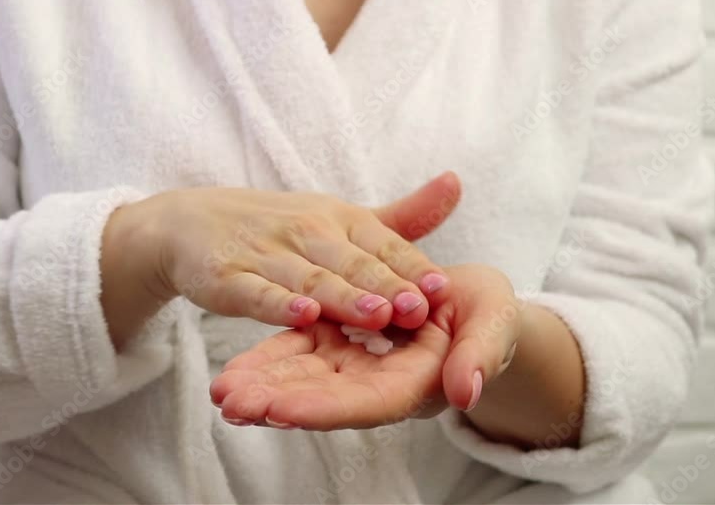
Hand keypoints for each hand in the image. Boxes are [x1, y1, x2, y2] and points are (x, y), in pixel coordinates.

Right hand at [118, 173, 460, 335]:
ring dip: (344, 297)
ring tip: (376, 314)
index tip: (442, 288)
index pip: (382, 244)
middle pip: (352, 263)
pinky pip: (257, 293)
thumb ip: (399, 218)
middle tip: (418, 307)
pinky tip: (302, 316)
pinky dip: (278, 304)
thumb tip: (457, 183)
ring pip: (311, 280)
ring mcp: (265, 254)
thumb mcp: (340, 219)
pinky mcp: (228, 277)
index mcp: (339, 219)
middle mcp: (306, 232)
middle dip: (386, 284)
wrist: (189, 223)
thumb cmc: (279, 227)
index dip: (411, 267)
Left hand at [209, 264, 523, 429]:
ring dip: (263, 388)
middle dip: (278, 402)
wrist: (472, 303)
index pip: (367, 402)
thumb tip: (466, 391)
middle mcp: (379, 382)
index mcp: (417, 381)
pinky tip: (232, 374)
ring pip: (304, 380)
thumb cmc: (488, 314)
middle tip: (231, 403)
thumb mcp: (493, 323)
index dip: (325, 406)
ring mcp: (356, 365)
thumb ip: (481, 355)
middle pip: (325, 399)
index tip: (280, 410)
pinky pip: (299, 355)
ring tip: (221, 393)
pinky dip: (267, 364)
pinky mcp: (339, 345)